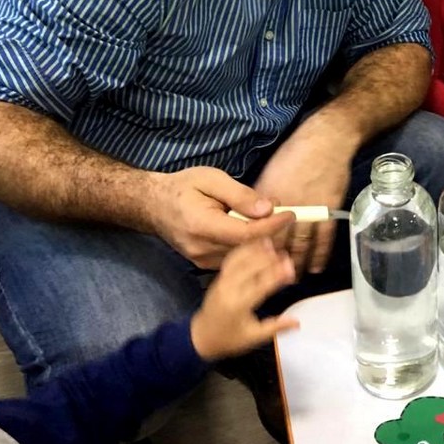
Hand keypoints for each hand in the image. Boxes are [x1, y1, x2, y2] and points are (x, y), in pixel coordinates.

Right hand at [148, 167, 294, 268]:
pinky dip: (250, 248)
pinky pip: (235, 260)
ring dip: (263, 242)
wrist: (153, 206)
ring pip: (244, 258)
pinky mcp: (204, 265)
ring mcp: (202, 261)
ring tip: (272, 222)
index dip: (272, 226)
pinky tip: (256, 232)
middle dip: (272, 234)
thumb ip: (240, 195)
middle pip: (248, 249)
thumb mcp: (211, 179)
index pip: (246, 234)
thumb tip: (267, 208)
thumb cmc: (183, 187)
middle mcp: (202, 249)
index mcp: (202, 225)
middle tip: (285, 215)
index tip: (290, 214)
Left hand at [190, 238, 300, 360]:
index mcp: (239, 305)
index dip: (277, 276)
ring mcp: (222, 282)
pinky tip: (254, 245)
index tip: (291, 269)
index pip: (261, 286)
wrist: (200, 338)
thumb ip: (275, 327)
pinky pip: (231, 260)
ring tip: (272, 243)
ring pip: (240, 261)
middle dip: (269, 260)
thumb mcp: (253, 337)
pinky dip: (243, 250)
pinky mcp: (219, 278)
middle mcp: (229, 290)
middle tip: (286, 255)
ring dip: (256, 251)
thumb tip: (297, 322)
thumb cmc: (229, 340)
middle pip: (251, 269)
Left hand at [253, 114, 357, 274]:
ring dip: (295, 263)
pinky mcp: (328, 209)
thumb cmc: (295, 152)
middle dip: (271, 261)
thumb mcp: (269, 172)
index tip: (248, 264)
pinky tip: (316, 267)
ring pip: (300, 244)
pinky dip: (320, 254)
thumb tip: (249, 216)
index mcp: (268, 197)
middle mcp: (286, 207)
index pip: (255, 229)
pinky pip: (324, 238)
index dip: (252, 248)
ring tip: (290, 278)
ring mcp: (309, 209)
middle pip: (277, 241)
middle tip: (267, 279)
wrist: (326, 140)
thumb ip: (258, 197)